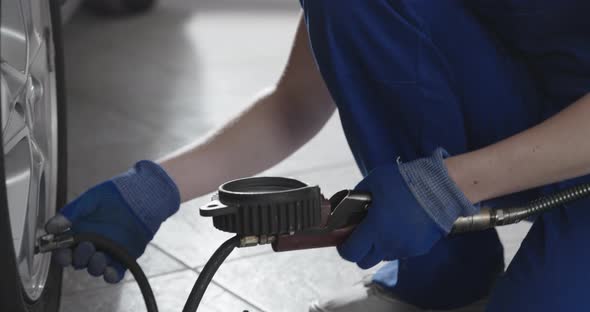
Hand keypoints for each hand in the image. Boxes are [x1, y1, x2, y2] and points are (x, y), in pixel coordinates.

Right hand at [46, 160, 179, 282]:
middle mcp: (92, 245)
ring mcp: (108, 252)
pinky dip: (111, 275)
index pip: (64, 250)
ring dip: (94, 267)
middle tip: (86, 246)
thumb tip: (50, 227)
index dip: (61, 254)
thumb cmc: (115, 194)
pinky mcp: (125, 257)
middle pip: (79, 261)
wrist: (143, 194)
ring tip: (99, 256)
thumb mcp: (90, 200)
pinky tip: (110, 271)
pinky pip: (116, 272)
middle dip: (79, 258)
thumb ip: (71, 213)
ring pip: (95, 268)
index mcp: (80, 232)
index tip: (62, 252)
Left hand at [338, 149, 476, 268]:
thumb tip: (345, 205)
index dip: (344, 248)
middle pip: (364, 262)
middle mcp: (389, 243)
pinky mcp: (419, 249)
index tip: (345, 239)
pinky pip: (400, 251)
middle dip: (360, 251)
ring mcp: (405, 248)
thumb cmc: (405, 181)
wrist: (441, 187)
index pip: (351, 253)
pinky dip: (396, 243)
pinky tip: (401, 225)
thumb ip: (356, 196)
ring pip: (382, 257)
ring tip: (385, 225)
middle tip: (362, 235)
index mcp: (375, 228)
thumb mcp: (373, 181)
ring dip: (379, 247)